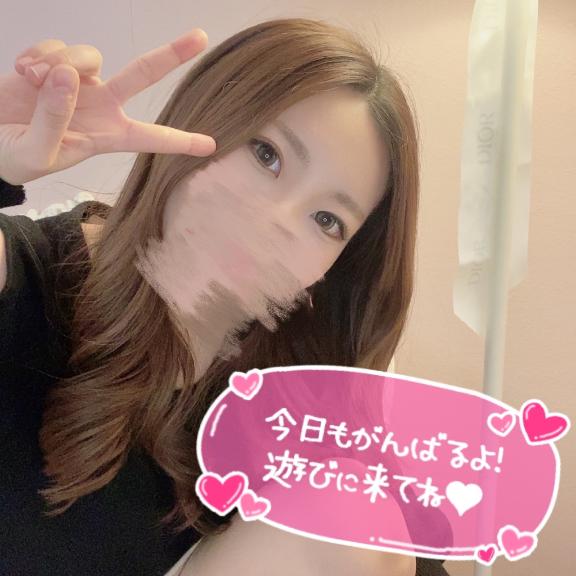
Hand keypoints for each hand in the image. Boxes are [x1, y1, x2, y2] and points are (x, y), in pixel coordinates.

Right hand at [0, 29, 216, 185]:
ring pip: (89, 55)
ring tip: (32, 84)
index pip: (150, 138)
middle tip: (201, 36)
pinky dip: (37, 56)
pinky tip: (23, 73)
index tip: (210, 145)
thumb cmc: (15, 157)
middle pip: (141, 74)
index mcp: (107, 136)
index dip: (180, 141)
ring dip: (60, 64)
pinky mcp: (53, 62)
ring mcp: (78, 82)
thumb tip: (69, 77)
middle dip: (171, 55)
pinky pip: (56, 46)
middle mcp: (101, 105)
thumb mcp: (38, 153)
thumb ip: (54, 120)